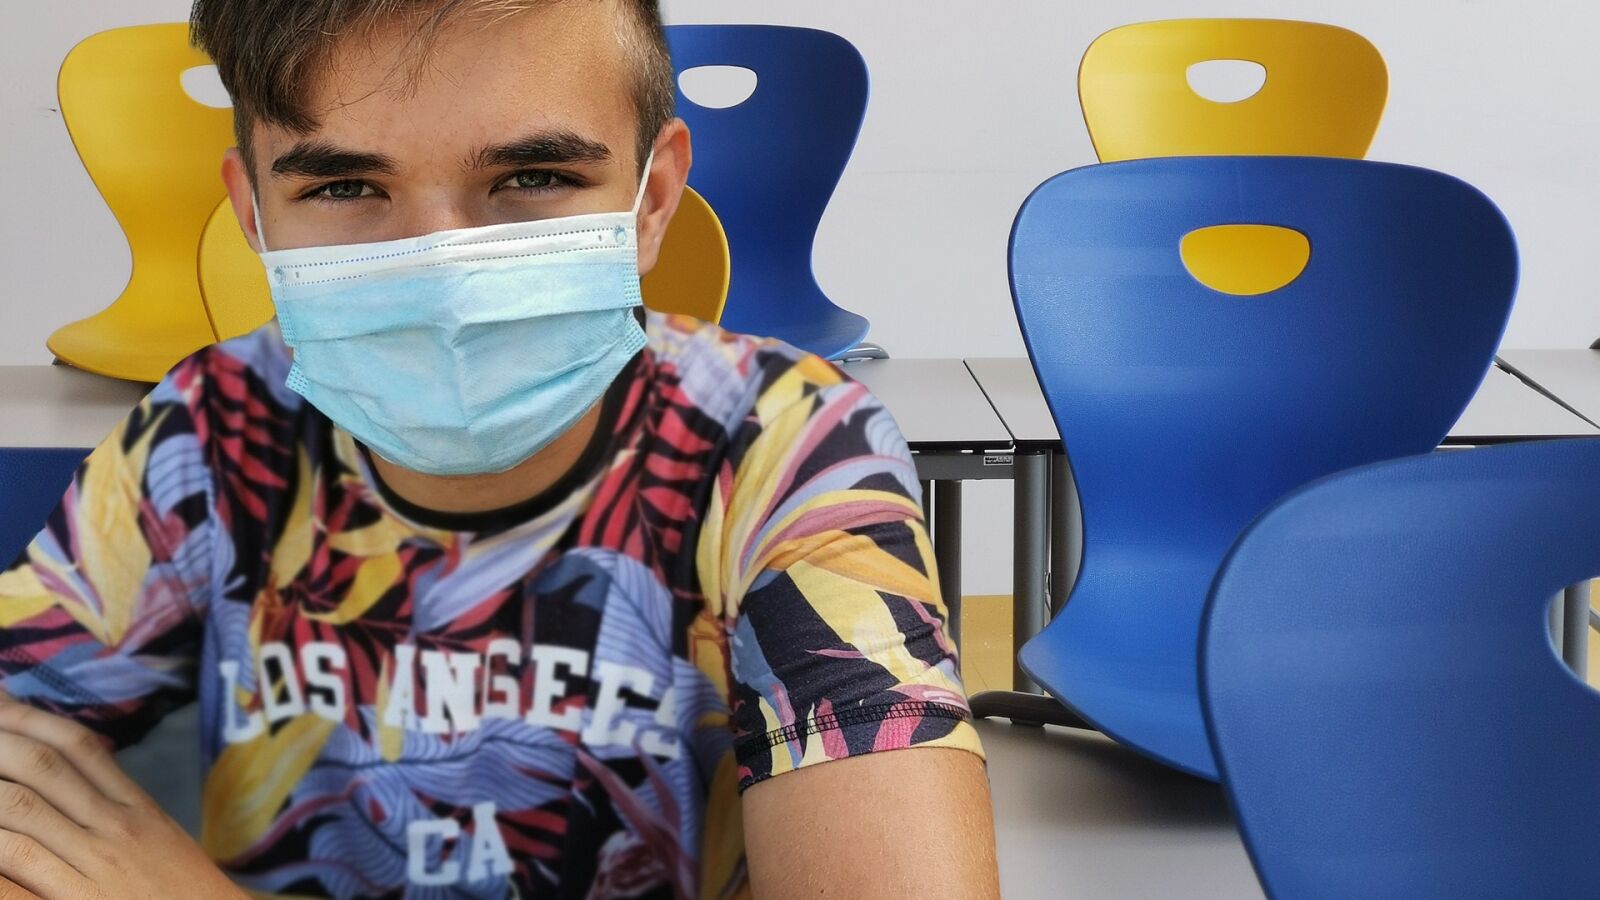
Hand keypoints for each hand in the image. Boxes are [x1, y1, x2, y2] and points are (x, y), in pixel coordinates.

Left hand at [0, 694, 244, 898]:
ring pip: (23, 807)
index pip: (80, 747)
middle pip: (45, 766)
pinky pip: (20, 860)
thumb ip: (124, 812)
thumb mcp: (163, 846)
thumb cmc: (184, 899)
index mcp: (137, 809)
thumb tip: (79, 779)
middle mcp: (116, 826)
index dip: (32, 719)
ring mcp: (96, 863)